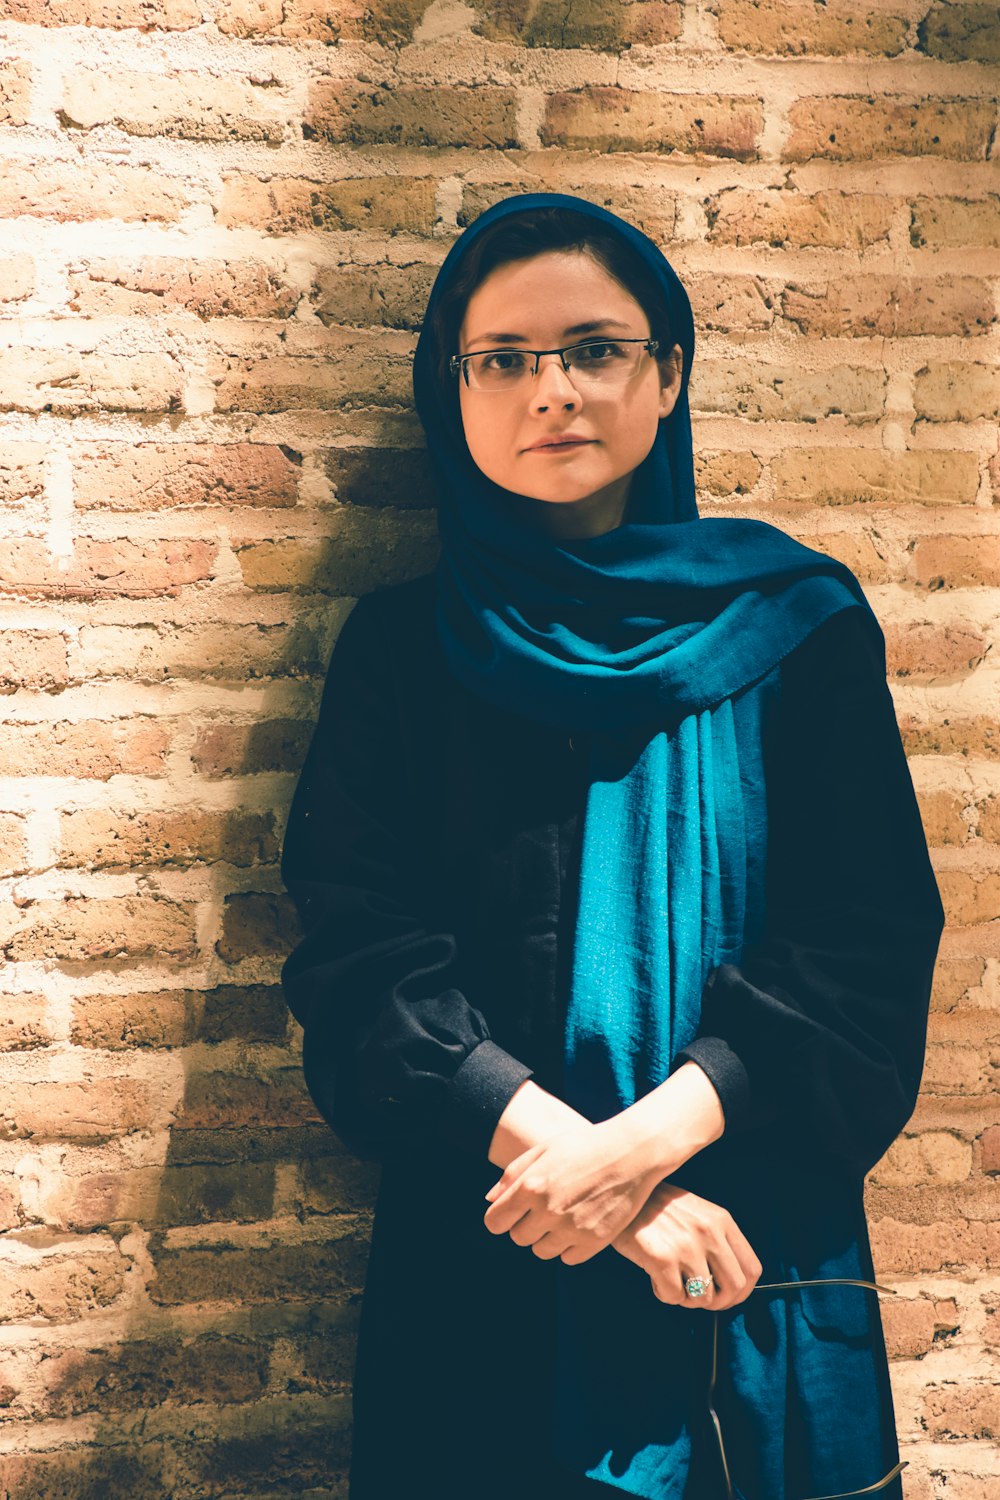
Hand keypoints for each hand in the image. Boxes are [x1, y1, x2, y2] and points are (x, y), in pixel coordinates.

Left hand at [483, 1122, 660, 1265]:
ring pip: (541, 1251)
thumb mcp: (544, 1149)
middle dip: (524, 1225)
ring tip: (562, 1216)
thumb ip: (512, 1174)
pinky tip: (578, 1225)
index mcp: (531, 1186)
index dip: (500, 1218)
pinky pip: (568, 1258)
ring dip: (546, 1238)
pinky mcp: (594, 1242)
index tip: (510, 1212)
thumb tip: (490, 1200)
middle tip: (542, 1209)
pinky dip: (569, 1246)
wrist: (632, 1153)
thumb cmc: (584, 1146)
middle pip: (518, 1238)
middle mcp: (548, 1210)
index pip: (495, 1222)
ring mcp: (572, 1228)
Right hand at [612, 1180, 761, 1310]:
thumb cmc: (658, 1207)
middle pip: (734, 1288)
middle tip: (698, 1298)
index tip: (726, 1297)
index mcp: (722, 1220)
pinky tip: (654, 1277)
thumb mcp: (697, 1212)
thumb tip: (731, 1282)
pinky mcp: (663, 1258)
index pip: (752, 1269)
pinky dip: (664, 1294)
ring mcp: (687, 1245)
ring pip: (703, 1298)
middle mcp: (709, 1232)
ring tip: (672, 1281)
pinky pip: (674, 1297)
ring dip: (687, 1299)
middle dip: (717, 1302)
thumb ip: (718, 1239)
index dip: (742, 1292)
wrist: (622, 1193)